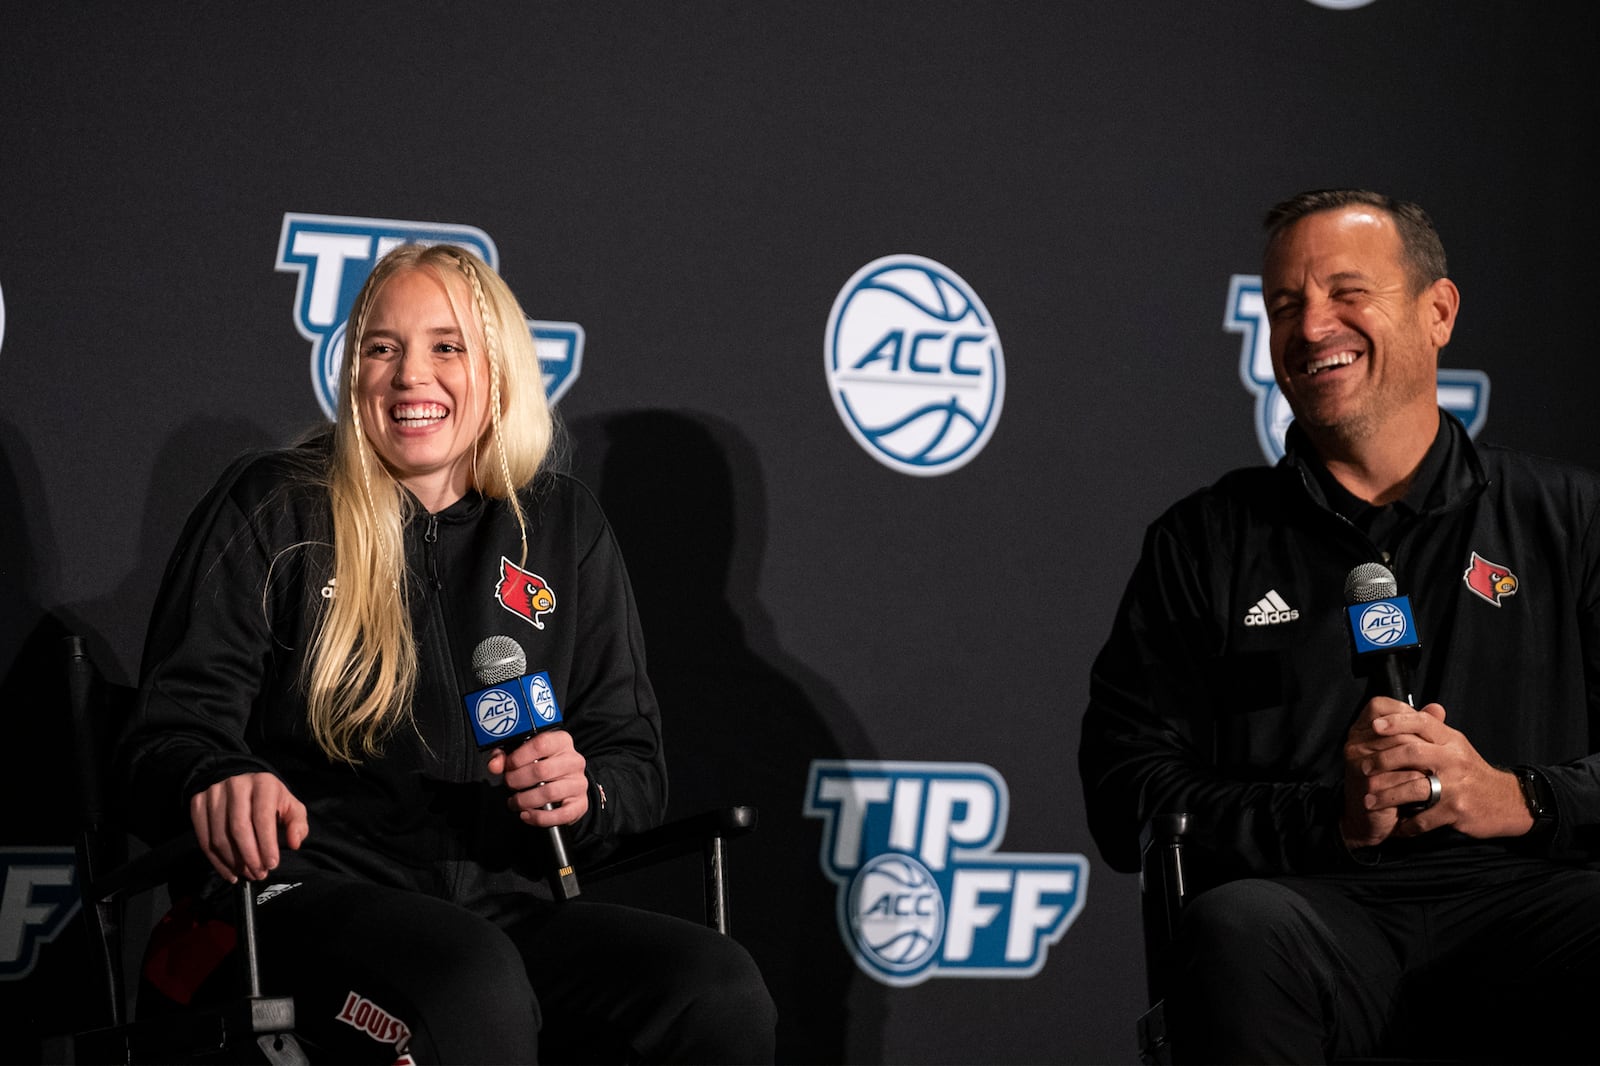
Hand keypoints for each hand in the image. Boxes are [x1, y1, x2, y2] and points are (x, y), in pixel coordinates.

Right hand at [189, 772, 308, 882]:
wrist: (242, 785)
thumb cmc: (270, 801)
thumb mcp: (291, 807)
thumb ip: (297, 824)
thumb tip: (294, 843)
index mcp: (263, 783)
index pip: (262, 817)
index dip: (267, 844)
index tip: (272, 864)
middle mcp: (236, 784)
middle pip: (238, 828)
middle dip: (250, 857)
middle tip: (259, 874)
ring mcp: (214, 793)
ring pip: (219, 837)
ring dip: (234, 862)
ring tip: (247, 874)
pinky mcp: (198, 804)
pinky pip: (204, 840)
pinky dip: (217, 862)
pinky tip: (230, 872)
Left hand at [487, 730, 588, 827]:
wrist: (565, 786)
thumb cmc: (542, 767)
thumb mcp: (524, 755)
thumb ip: (505, 757)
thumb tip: (494, 765)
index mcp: (561, 742)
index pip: (540, 744)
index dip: (518, 758)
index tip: (507, 767)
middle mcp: (573, 761)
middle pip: (541, 771)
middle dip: (517, 781)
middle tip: (509, 785)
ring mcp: (579, 783)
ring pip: (549, 793)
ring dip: (524, 801)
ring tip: (515, 802)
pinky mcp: (580, 804)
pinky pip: (560, 814)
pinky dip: (539, 818)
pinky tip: (527, 814)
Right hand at [1341, 696, 1422, 847]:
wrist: (1369, 819)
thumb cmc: (1388, 782)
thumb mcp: (1401, 751)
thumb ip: (1417, 728)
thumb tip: (1437, 708)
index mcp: (1359, 732)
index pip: (1378, 706)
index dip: (1402, 712)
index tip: (1421, 727)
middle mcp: (1355, 744)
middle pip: (1398, 730)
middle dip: (1423, 744)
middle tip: (1438, 756)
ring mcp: (1360, 764)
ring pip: (1404, 752)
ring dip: (1425, 764)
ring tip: (1434, 773)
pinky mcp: (1370, 786)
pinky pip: (1406, 778)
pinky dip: (1422, 784)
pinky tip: (1428, 790)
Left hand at [1361, 702, 1532, 839]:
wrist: (1508, 802)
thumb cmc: (1472, 772)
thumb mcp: (1457, 747)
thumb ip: (1433, 731)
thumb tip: (1408, 709)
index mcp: (1452, 741)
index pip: (1422, 722)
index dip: (1397, 721)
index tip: (1374, 726)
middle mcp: (1454, 759)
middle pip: (1411, 751)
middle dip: (1382, 759)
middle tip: (1363, 768)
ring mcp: (1456, 786)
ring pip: (1413, 787)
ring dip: (1386, 796)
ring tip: (1368, 801)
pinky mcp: (1457, 810)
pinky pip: (1424, 818)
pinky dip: (1407, 825)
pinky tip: (1397, 827)